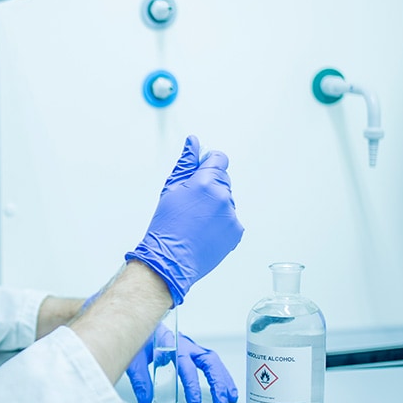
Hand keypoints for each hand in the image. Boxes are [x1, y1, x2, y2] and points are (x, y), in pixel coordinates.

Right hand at [125, 135, 243, 304]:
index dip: (209, 163)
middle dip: (210, 187)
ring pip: (226, 201)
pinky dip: (220, 223)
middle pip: (223, 180)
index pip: (219, 159)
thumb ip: (186, 163)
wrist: (169, 259)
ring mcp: (231, 215)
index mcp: (205, 182)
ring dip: (215, 206)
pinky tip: (203, 231)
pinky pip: (231, 219)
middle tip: (191, 204)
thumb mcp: (171, 189)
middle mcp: (222, 196)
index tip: (201, 172)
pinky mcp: (236, 231)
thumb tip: (194, 142)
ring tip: (195, 221)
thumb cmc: (166, 226)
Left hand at [126, 325, 237, 402]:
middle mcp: (185, 345)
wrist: (142, 320)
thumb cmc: (141, 336)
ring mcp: (191, 347)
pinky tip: (227, 388)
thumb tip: (146, 400)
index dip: (192, 386)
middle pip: (207, 361)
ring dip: (223, 379)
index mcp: (172, 345)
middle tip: (220, 401)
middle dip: (216, 383)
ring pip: (213, 361)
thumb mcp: (135, 357)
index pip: (186, 366)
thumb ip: (140, 378)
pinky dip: (221, 374)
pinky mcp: (193, 350)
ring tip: (230, 397)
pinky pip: (211, 361)